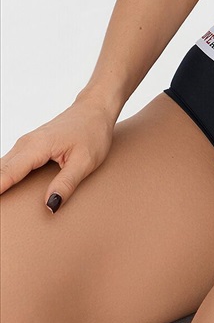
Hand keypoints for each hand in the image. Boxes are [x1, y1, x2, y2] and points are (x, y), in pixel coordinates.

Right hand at [0, 94, 115, 211]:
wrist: (96, 109)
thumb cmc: (93, 131)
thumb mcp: (86, 161)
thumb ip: (66, 183)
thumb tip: (50, 205)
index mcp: (37, 146)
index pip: (7, 173)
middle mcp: (26, 143)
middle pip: (0, 171)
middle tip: (2, 213)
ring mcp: (25, 144)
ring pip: (2, 167)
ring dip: (0, 183)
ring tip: (4, 206)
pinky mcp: (28, 147)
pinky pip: (9, 164)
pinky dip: (4, 177)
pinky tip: (6, 189)